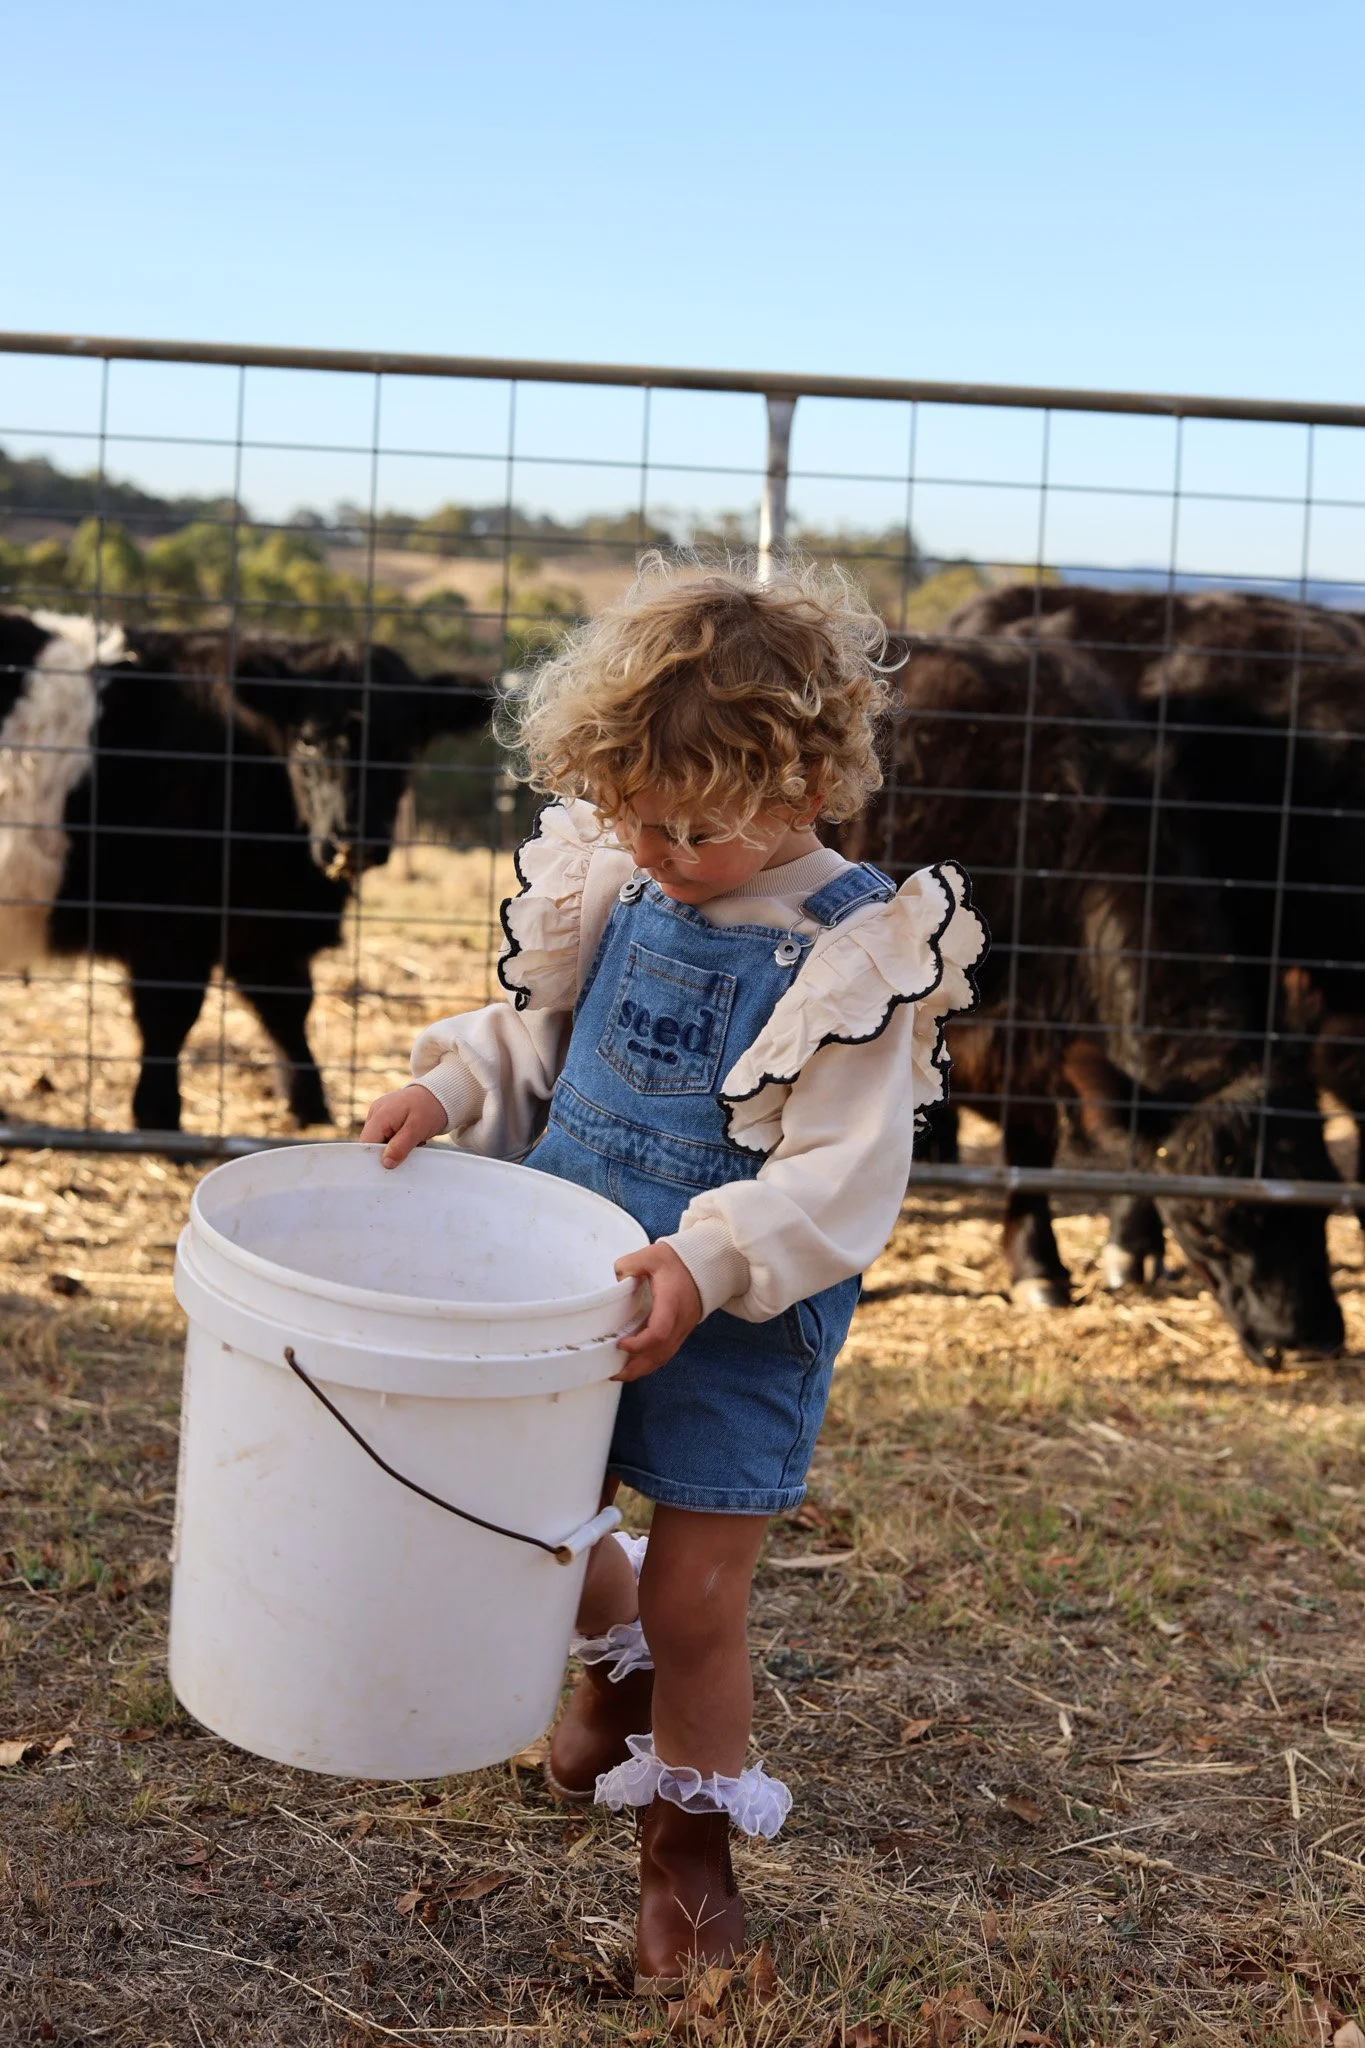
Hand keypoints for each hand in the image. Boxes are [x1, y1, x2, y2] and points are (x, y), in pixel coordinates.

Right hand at [360, 1083, 447, 1167]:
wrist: (440, 1094)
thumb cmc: (430, 1108)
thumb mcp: (417, 1129)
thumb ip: (400, 1146)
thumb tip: (386, 1163)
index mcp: (379, 1115)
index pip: (366, 1143)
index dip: (374, 1158)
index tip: (390, 1167)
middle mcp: (375, 1113)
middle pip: (371, 1143)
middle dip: (387, 1153)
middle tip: (408, 1150)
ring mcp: (380, 1114)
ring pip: (380, 1141)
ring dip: (395, 1147)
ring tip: (413, 1142)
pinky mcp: (386, 1117)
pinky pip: (386, 1135)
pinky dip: (397, 1141)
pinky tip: (410, 1138)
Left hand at [612, 1241, 702, 1381]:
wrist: (706, 1265)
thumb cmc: (677, 1261)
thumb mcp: (651, 1255)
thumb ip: (629, 1264)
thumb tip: (615, 1278)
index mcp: (671, 1303)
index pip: (658, 1332)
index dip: (639, 1344)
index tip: (620, 1343)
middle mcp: (679, 1320)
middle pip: (660, 1354)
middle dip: (636, 1368)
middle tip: (615, 1373)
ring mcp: (683, 1328)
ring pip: (664, 1357)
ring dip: (643, 1369)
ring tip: (621, 1374)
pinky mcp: (682, 1331)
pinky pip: (668, 1353)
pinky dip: (652, 1362)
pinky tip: (637, 1364)